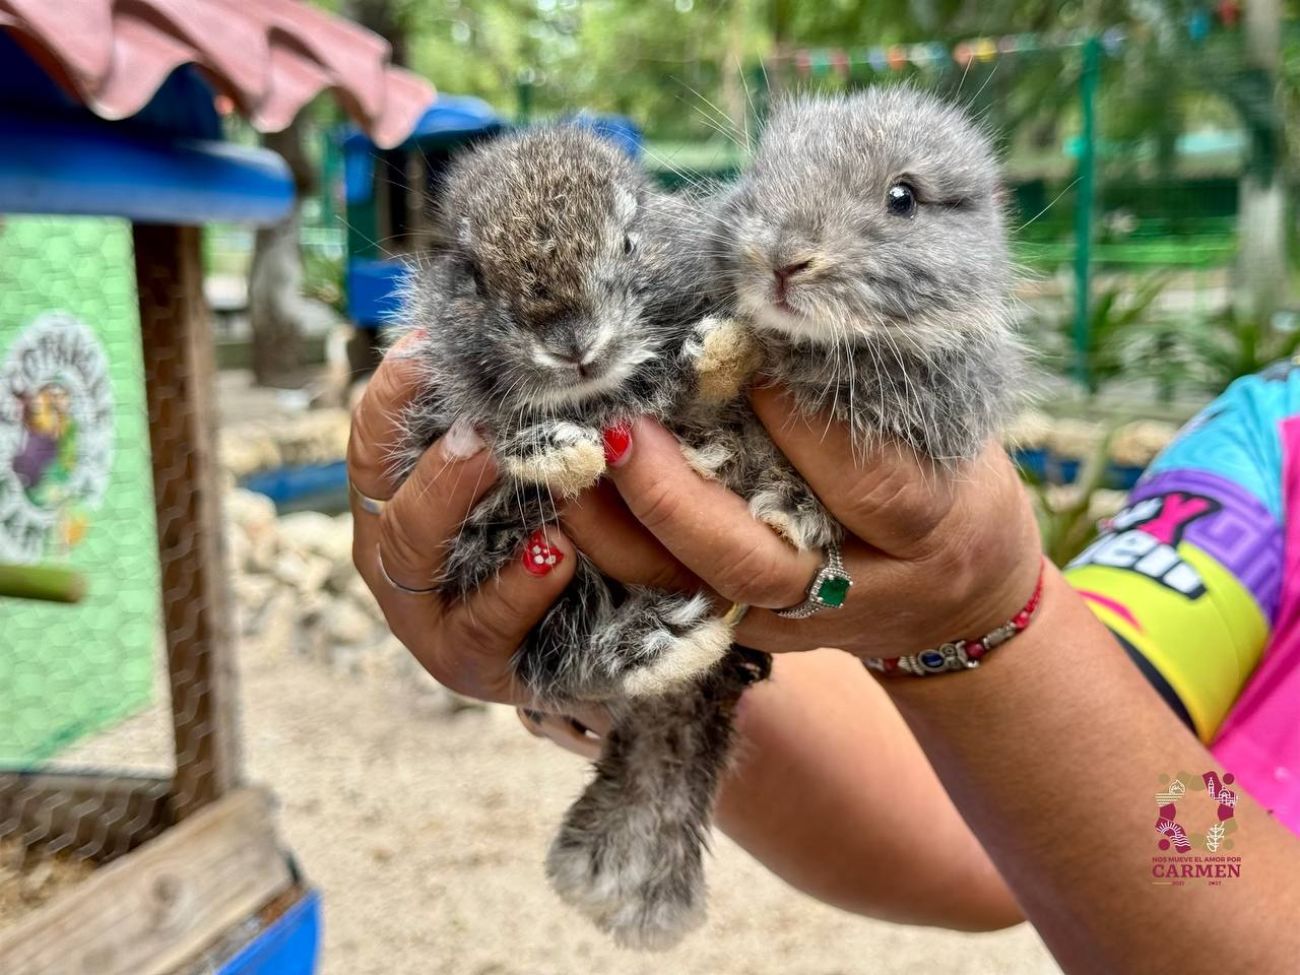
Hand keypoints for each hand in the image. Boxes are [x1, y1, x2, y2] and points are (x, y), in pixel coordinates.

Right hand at [347, 342, 578, 704]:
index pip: (374, 440)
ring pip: (413, 552)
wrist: (592, 644)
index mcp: (396, 503)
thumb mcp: (527, 481)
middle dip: (427, 448)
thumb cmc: (550, 542)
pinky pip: (481, 623)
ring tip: (498, 460)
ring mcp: (423, 615)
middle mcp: (394, 557)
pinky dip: (517, 586)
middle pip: (384, 494)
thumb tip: (524, 350)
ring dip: (452, 499)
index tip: (425, 344)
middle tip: (475, 419)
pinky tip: (555, 552)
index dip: (392, 391)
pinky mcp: (467, 663)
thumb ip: (511, 431)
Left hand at [561, 386, 1041, 659]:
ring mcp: (795, 621)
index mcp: (928, 527)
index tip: (747, 360)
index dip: (805, 430)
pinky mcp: (748, 629)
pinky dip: (618, 552)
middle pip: (757, 564)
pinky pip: (672, 598)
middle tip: (621, 429)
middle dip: (678, 500)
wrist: (957, 600)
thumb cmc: (952, 483)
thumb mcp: (951, 429)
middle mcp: (855, 588)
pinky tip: (575, 499)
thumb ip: (876, 386)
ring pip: (697, 594)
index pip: (868, 487)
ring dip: (623, 532)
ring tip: (572, 464)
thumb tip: (779, 304)